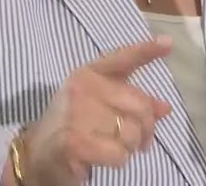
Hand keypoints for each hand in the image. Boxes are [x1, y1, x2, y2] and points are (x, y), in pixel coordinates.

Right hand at [21, 36, 173, 184]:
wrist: (37, 155)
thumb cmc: (74, 126)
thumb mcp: (101, 107)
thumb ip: (132, 102)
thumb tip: (165, 107)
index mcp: (88, 74)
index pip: (121, 58)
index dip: (145, 50)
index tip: (168, 43)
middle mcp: (82, 88)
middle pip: (139, 105)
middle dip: (146, 129)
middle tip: (140, 142)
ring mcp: (76, 114)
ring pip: (131, 133)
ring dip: (129, 147)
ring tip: (112, 148)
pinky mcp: (74, 142)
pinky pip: (119, 154)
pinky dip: (117, 161)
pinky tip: (101, 159)